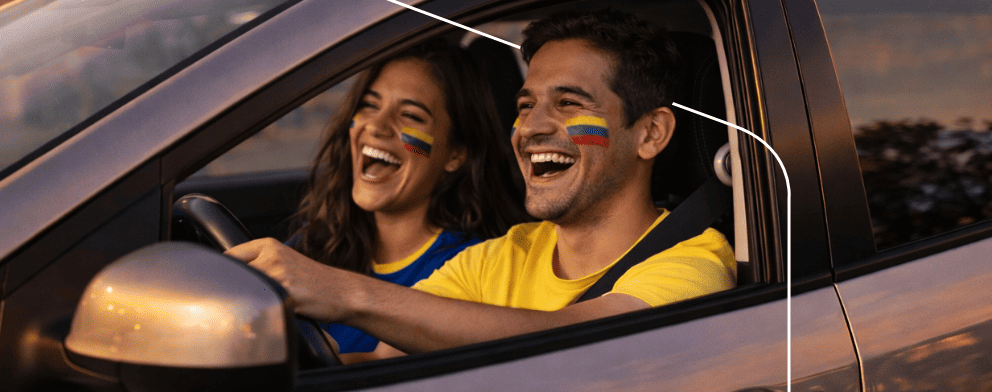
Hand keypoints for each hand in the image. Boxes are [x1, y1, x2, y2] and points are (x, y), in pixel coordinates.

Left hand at [225, 238, 345, 321]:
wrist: (343, 293)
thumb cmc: (314, 283)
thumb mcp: (285, 264)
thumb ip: (259, 265)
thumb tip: (228, 279)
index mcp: (268, 245)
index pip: (230, 257)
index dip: (225, 276)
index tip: (225, 288)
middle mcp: (271, 254)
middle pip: (233, 274)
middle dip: (233, 291)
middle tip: (241, 303)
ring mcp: (278, 271)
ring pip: (244, 289)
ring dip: (245, 303)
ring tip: (257, 311)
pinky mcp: (285, 290)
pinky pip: (260, 303)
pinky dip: (258, 312)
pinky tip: (267, 315)